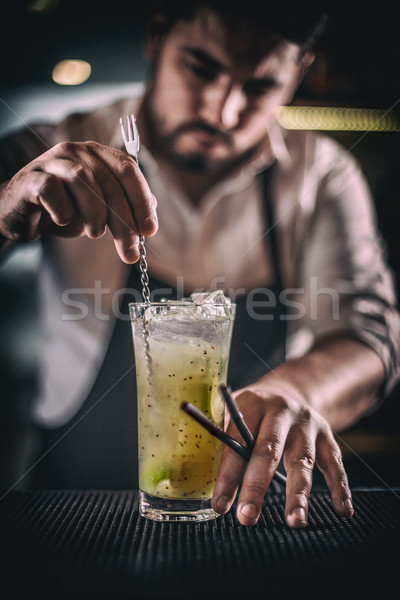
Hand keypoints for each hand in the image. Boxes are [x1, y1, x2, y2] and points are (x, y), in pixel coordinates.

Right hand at [0, 141, 157, 261]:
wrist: (21, 214)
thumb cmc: (63, 210)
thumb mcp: (99, 210)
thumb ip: (124, 205)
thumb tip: (152, 209)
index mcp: (97, 154)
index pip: (128, 170)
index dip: (142, 201)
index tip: (149, 231)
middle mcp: (76, 151)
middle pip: (109, 182)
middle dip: (124, 221)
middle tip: (130, 250)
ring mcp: (51, 161)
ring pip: (84, 181)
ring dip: (96, 214)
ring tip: (96, 234)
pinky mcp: (30, 178)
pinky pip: (51, 189)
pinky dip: (63, 210)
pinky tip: (63, 220)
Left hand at [211, 383, 353, 527]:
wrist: (290, 389)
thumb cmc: (252, 411)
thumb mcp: (233, 410)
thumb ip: (220, 434)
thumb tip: (193, 472)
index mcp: (251, 403)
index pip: (236, 441)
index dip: (227, 474)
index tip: (220, 505)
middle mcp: (281, 410)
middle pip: (268, 450)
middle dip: (256, 486)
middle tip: (247, 517)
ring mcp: (306, 423)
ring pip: (302, 459)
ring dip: (299, 493)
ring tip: (295, 521)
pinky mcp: (327, 435)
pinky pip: (335, 463)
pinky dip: (340, 487)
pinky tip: (343, 511)